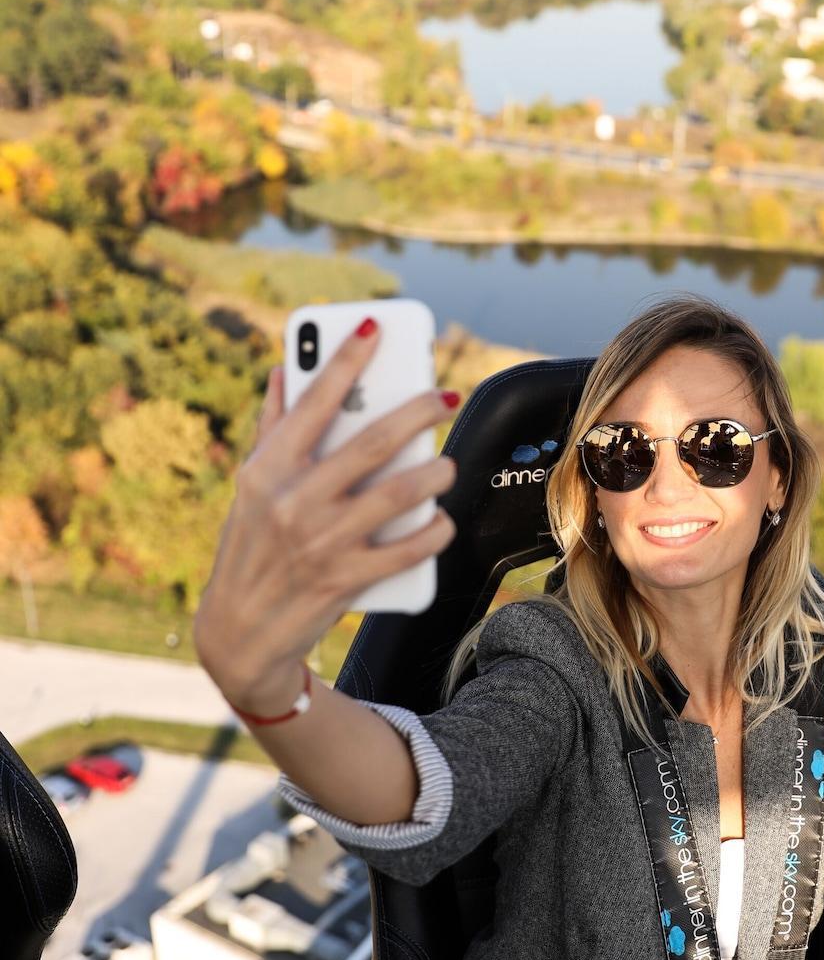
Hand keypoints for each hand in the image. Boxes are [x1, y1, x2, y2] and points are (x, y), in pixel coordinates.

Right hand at [193, 319, 456, 711]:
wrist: (240, 634)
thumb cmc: (250, 549)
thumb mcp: (249, 488)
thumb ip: (271, 429)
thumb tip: (281, 369)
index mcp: (267, 470)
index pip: (312, 400)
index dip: (346, 358)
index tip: (375, 325)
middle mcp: (293, 501)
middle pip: (371, 442)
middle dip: (417, 411)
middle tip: (445, 396)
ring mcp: (321, 541)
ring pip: (398, 493)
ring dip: (433, 473)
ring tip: (446, 464)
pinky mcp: (345, 579)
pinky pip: (407, 548)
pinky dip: (432, 532)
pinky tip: (441, 519)